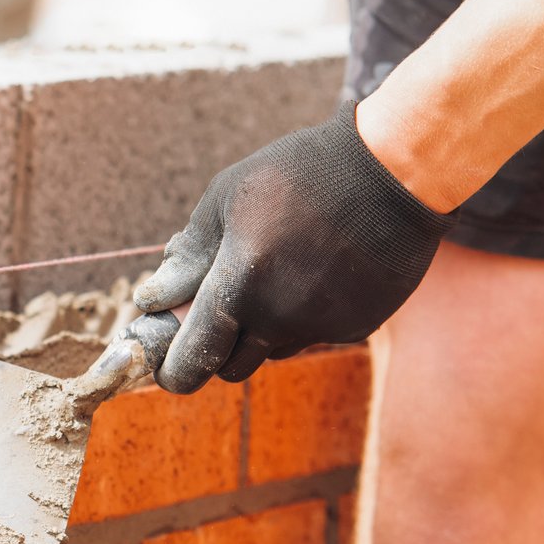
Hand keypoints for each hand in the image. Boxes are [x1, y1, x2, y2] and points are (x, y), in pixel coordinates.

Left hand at [132, 102, 454, 392]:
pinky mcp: (357, 326)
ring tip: (274, 274)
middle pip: (231, 367)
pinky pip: (314, 335)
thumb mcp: (226, 199)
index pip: (193, 358)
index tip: (167, 369)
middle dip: (217, 349)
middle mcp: (280, 317)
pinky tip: (317, 271)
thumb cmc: (298, 174)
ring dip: (260, 331)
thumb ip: (188, 257)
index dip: (174, 372)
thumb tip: (153, 300)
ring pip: (272, 352)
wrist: (390, 171)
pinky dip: (304, 316)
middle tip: (216, 314)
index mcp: (239, 286)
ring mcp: (322, 326)